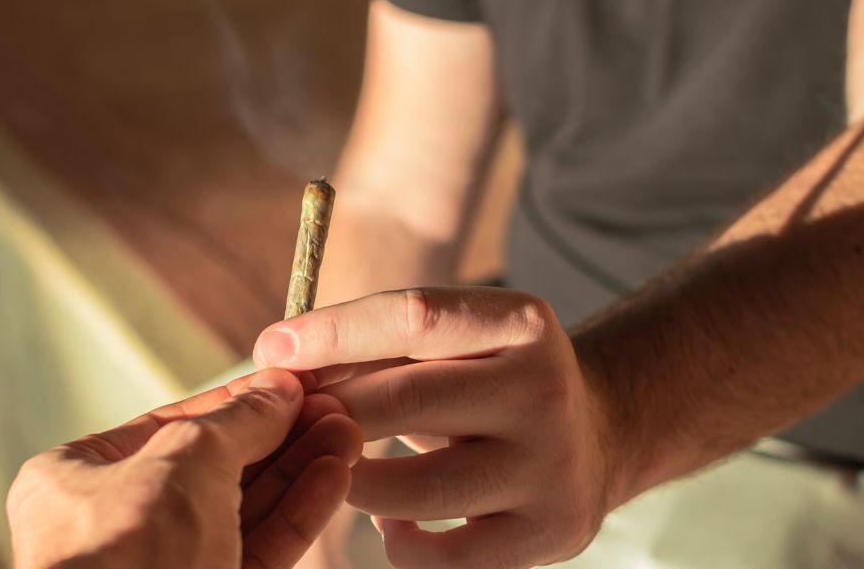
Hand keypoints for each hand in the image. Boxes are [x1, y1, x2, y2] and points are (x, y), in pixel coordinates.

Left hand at [6, 369, 362, 568]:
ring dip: (299, 468)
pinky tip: (334, 474)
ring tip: (346, 431)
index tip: (290, 382)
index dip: (236, 400)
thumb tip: (278, 390)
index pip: (170, 425)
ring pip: (245, 509)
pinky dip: (299, 512)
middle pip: (215, 466)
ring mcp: (168, 566)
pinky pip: (261, 548)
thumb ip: (238, 420)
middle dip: (278, 434)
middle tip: (330, 404)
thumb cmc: (127, 552)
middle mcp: (120, 524)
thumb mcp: (185, 458)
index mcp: (79, 481)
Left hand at [253, 288, 620, 568]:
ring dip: (353, 482)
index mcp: (522, 322)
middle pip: (406, 399)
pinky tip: (390, 519)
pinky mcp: (550, 531)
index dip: (332, 333)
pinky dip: (399, 541)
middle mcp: (546, 390)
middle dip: (330, 412)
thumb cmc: (488, 381)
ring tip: (338, 469)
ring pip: (414, 487)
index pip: (412, 318)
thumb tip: (280, 361)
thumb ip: (382, 346)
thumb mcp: (457, 342)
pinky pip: (445, 556)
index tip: (272, 347)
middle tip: (289, 420)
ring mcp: (552, 466)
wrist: (591, 436)